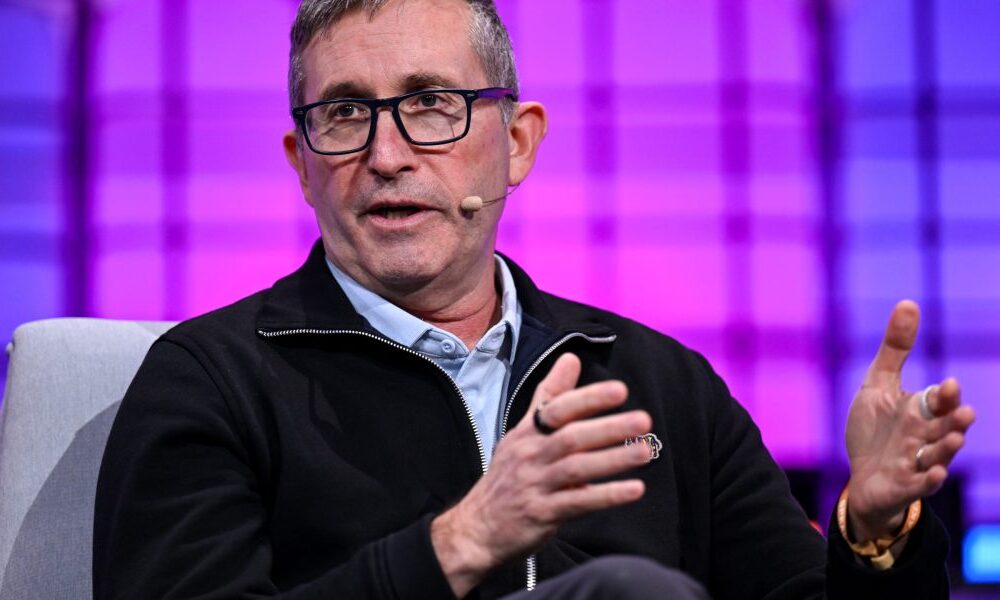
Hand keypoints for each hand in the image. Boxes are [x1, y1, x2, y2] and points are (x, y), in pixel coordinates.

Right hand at [431, 353, 651, 596]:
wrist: (477, 528)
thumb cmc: (508, 477)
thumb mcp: (522, 433)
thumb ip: (550, 396)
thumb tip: (571, 358)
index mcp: (528, 433)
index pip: (557, 409)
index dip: (588, 399)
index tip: (620, 390)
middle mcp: (530, 455)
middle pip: (571, 437)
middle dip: (608, 428)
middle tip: (644, 420)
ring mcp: (535, 485)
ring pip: (576, 468)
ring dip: (613, 459)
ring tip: (645, 452)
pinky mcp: (541, 514)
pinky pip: (577, 502)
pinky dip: (606, 496)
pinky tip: (633, 490)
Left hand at [845, 300, 975, 541]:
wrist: (863, 477)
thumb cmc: (875, 430)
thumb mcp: (879, 385)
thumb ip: (895, 349)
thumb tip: (908, 303)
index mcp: (921, 411)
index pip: (938, 400)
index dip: (944, 394)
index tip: (947, 384)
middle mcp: (924, 436)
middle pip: (944, 427)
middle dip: (954, 420)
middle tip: (963, 412)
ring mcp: (917, 462)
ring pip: (938, 455)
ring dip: (947, 447)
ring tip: (955, 438)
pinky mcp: (906, 485)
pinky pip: (921, 484)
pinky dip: (929, 479)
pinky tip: (937, 475)